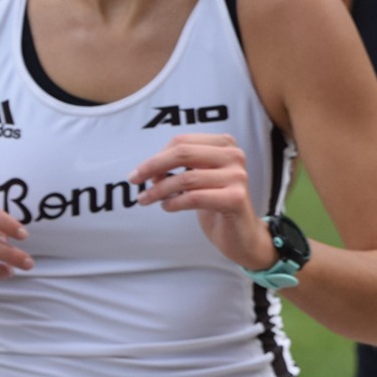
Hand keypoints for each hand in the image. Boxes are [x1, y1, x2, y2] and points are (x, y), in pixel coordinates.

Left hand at [129, 133, 272, 270]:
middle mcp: (233, 155)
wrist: (242, 235)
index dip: (156, 156)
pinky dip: (174, 202)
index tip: (138, 172)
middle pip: (182, 153)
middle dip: (152, 167)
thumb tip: (148, 170)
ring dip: (158, 190)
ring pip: (186, 178)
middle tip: (134, 181)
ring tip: (146, 199)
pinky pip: (194, 197)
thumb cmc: (215, 203)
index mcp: (223, 144)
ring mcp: (238, 176)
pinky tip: (167, 206)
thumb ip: (175, 169)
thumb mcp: (193, 181)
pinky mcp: (236, 198)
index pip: (181, 142)